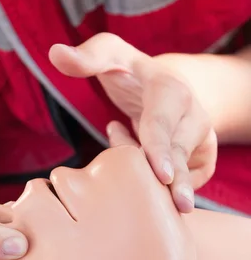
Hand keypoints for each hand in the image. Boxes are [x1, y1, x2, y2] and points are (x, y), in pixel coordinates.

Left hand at [49, 33, 216, 212]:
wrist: (165, 87)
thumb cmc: (131, 73)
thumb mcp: (111, 55)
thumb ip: (87, 57)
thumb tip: (56, 54)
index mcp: (170, 89)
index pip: (162, 123)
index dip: (160, 148)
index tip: (162, 175)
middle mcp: (193, 113)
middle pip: (176, 154)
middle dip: (174, 181)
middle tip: (176, 206)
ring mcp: (202, 137)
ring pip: (181, 170)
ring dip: (155, 178)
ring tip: (125, 146)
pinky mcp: (204, 157)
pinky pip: (188, 179)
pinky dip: (165, 182)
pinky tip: (145, 165)